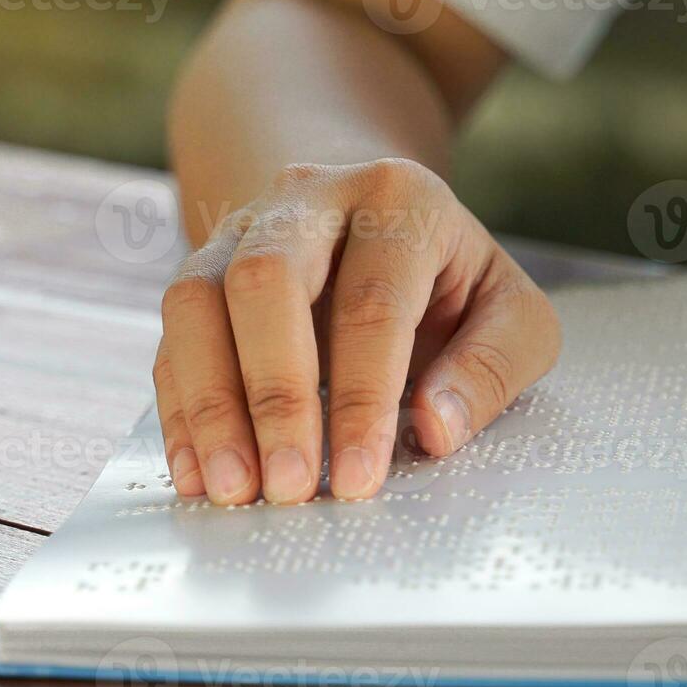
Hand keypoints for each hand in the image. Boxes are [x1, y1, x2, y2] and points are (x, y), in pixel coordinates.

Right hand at [153, 159, 561, 504]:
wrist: (380, 222)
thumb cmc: (457, 280)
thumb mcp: (512, 315)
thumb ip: (491, 368)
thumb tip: (434, 427)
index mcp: (400, 198)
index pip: (373, 300)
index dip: (363, 396)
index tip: (357, 478)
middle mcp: (310, 197)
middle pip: (266, 278)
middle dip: (274, 394)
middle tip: (288, 487)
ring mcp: (244, 228)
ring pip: (197, 299)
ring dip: (211, 405)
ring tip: (236, 489)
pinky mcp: (203, 271)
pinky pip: (173, 336)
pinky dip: (182, 410)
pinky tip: (202, 473)